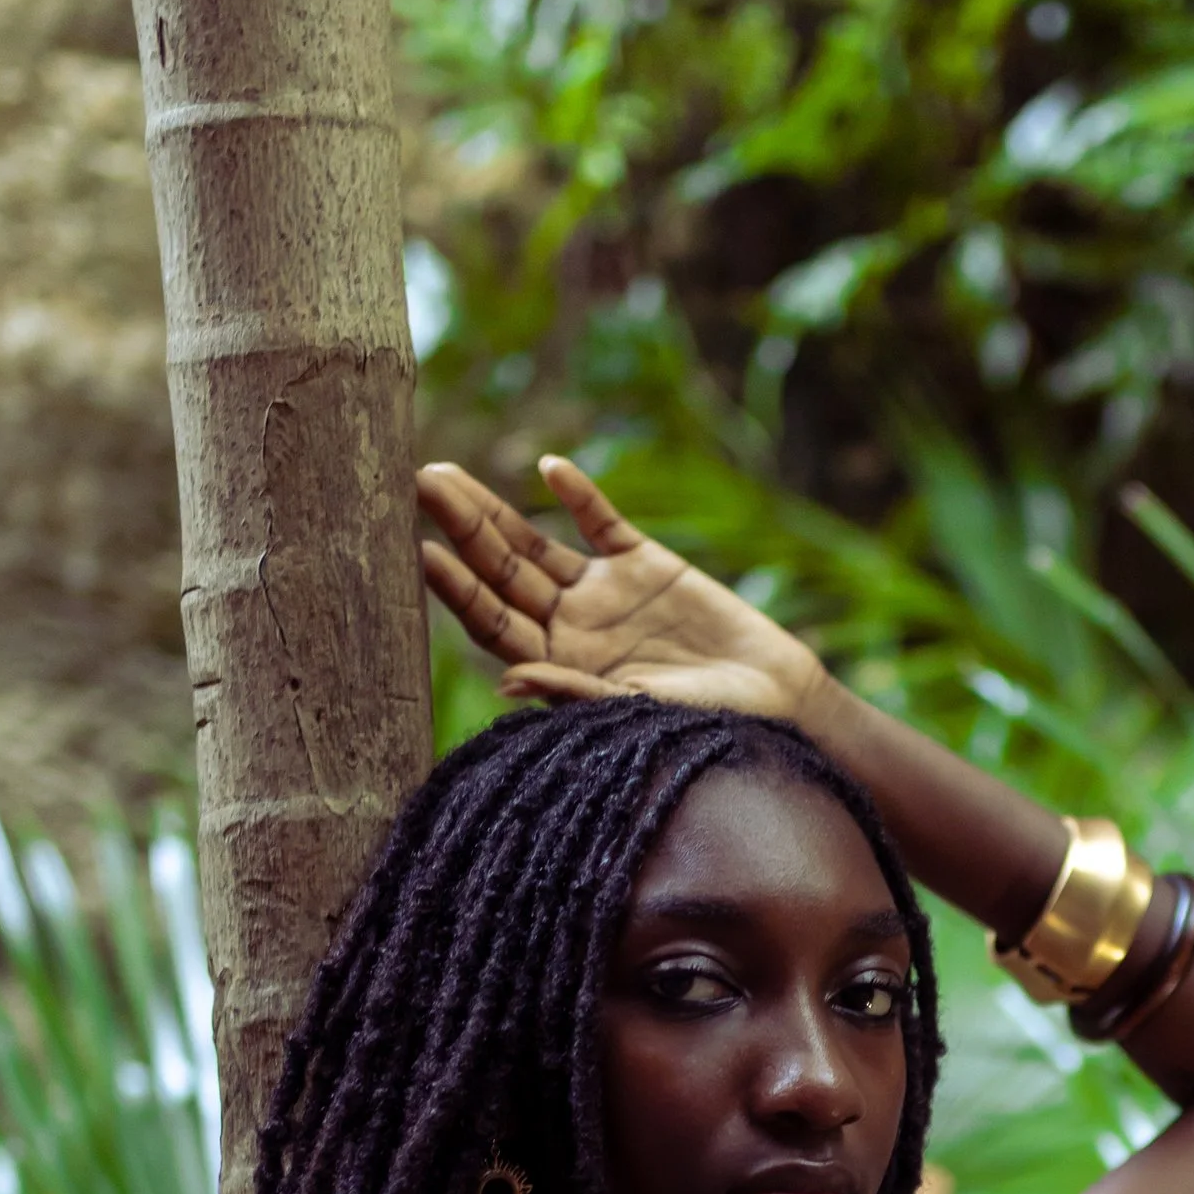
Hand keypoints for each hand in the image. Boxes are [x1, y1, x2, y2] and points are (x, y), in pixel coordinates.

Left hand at [418, 455, 827, 725]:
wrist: (776, 701)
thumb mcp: (637, 711)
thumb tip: (507, 680)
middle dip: (462, 530)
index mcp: (558, 665)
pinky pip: (602, 523)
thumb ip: (575, 690)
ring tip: (446, 474)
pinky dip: (579, 494)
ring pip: (534, 543)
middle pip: (501, 572)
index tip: (422, 552)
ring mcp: (603, 592)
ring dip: (494, 508)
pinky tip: (550, 469)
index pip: (492, 622)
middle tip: (417, 485)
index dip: (458, 588)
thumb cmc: (706, 725)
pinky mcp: (645, 564)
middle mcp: (570, 625)